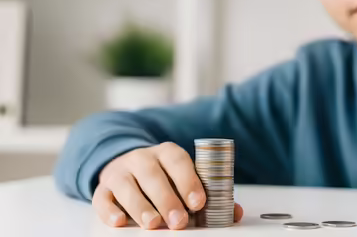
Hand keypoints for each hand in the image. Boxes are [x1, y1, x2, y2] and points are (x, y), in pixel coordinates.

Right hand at [92, 142, 243, 229]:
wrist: (127, 167)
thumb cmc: (163, 178)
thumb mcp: (184, 179)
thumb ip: (208, 194)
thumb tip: (234, 213)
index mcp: (167, 153)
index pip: (179, 161)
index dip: (189, 181)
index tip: (198, 202)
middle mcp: (142, 158)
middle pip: (153, 176)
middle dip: (167, 200)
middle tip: (179, 221)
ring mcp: (120, 172)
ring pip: (128, 186)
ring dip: (140, 206)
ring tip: (152, 224)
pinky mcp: (103, 188)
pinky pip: (102, 197)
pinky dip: (109, 210)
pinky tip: (119, 221)